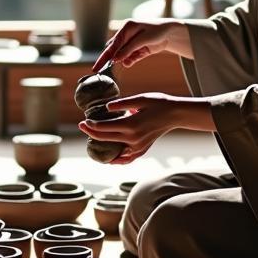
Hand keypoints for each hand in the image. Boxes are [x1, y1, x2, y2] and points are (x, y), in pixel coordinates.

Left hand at [79, 93, 213, 163]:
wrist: (175, 114)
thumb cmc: (158, 103)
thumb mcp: (140, 98)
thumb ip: (122, 104)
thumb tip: (106, 108)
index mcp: (131, 125)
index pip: (104, 128)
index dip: (91, 126)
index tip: (83, 121)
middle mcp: (133, 139)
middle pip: (105, 139)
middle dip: (91, 133)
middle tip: (82, 126)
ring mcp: (138, 147)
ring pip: (114, 151)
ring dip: (102, 145)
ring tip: (92, 139)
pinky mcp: (142, 150)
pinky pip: (126, 158)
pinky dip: (117, 159)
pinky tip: (110, 157)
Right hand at [92, 19, 191, 71]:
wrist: (172, 32)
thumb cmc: (157, 31)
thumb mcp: (142, 40)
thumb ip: (128, 49)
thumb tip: (115, 59)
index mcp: (126, 28)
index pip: (112, 45)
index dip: (104, 56)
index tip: (97, 66)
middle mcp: (127, 35)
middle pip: (115, 50)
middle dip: (110, 59)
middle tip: (98, 70)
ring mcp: (133, 43)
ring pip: (123, 55)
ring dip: (124, 59)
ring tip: (130, 59)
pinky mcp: (139, 49)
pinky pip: (131, 57)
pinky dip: (130, 60)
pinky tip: (129, 62)